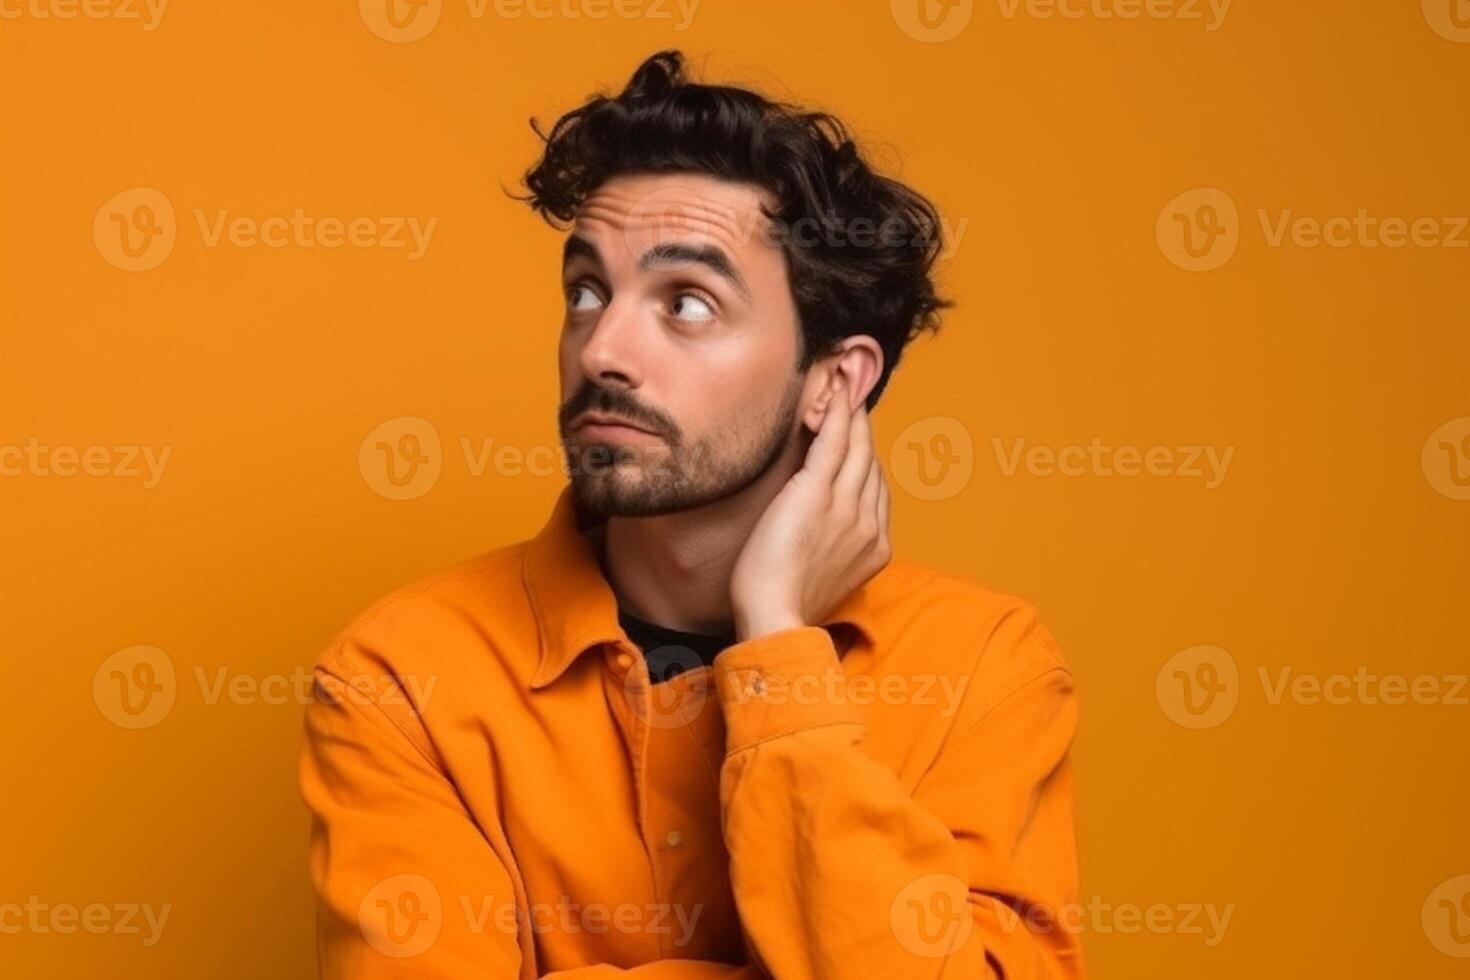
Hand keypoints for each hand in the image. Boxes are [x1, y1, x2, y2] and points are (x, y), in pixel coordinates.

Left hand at [730, 376, 891, 640]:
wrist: (775, 618)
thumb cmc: (785, 604)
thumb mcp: (824, 574)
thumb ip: (833, 545)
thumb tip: (820, 526)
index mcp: (875, 546)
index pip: (876, 489)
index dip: (866, 460)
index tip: (857, 440)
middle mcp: (869, 522)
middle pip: (871, 463)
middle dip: (864, 430)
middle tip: (852, 399)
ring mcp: (847, 506)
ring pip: (858, 448)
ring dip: (853, 414)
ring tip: (843, 388)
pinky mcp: (818, 493)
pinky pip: (835, 442)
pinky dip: (839, 414)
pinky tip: (836, 393)